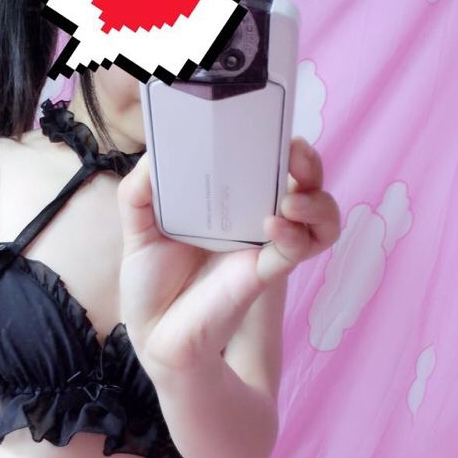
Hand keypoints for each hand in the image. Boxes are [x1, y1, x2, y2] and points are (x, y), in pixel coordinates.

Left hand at [116, 137, 340, 372]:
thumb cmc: (152, 284)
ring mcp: (262, 246)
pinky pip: (297, 250)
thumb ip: (140, 191)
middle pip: (306, 179)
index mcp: (226, 202)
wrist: (154, 335)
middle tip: (293, 150)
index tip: (266, 122)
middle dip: (309, 159)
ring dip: (318, 199)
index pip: (266, 159)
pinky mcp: (263, 274)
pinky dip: (296, 235)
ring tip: (292, 195)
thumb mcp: (137, 229)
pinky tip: (275, 225)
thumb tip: (155, 155)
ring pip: (320, 216)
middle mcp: (252, 219)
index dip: (277, 138)